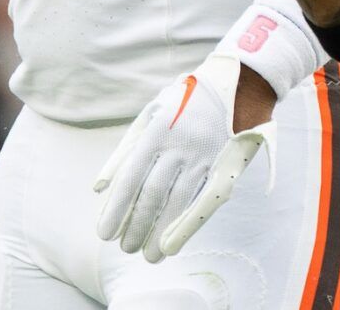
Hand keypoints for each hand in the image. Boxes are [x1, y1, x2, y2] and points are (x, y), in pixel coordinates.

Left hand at [93, 52, 276, 261]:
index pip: (131, 177)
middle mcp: (180, 145)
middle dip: (136, 225)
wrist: (240, 83)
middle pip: (153, 194)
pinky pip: (206, 201)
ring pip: (178, 201)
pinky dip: (189, 226)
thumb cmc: (187, 100)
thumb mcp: (152, 113)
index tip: (104, 233)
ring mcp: (205, 156)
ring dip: (159, 232)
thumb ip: (125, 150)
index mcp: (157, 130)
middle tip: (125, 248)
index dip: (116, 208)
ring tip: (147, 255)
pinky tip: (173, 245)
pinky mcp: (226, 165)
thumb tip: (99, 188)